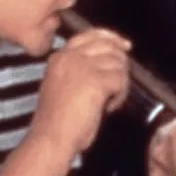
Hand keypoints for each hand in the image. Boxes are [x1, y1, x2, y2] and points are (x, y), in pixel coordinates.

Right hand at [29, 28, 131, 155]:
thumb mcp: (62, 85)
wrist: (51, 140)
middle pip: (109, 46)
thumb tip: (111, 58)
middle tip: (119, 82)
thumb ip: (79, 69)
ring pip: (118, 64)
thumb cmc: (58, 122)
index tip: (124, 45)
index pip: (90, 35)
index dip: (111, 38)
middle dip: (120, 63)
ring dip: (120, 83)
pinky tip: (109, 107)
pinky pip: (121, 80)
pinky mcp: (95, 81)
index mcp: (59, 58)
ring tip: (108, 101)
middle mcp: (70, 58)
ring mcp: (82, 68)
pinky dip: (120, 95)